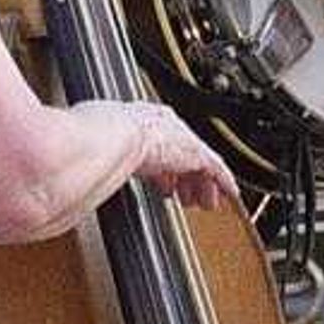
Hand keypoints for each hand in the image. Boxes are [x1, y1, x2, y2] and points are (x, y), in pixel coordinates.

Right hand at [105, 102, 238, 209]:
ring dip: (204, 185)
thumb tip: (92, 180)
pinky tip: (231, 193)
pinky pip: (216, 168)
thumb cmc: (98, 140)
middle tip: (187, 197)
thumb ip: (107, 161)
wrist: (112, 138)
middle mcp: (165, 125)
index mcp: (142, 121)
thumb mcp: (102, 148)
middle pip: (184, 154)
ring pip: (201, 163)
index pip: (162, 146)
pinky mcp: (195, 152)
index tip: (166, 185)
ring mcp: (181, 138)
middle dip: (187, 178)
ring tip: (206, 203)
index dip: (166, 169)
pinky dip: (224, 181)